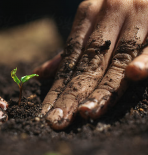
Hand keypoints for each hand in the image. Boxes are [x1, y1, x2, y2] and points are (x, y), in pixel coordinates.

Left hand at [34, 0, 147, 129]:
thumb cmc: (119, 9)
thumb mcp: (93, 20)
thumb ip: (71, 49)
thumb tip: (40, 73)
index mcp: (89, 14)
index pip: (69, 59)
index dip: (57, 87)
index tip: (47, 112)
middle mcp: (109, 14)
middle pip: (88, 64)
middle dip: (72, 96)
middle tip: (58, 121)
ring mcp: (136, 17)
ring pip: (115, 61)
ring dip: (101, 89)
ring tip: (85, 112)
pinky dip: (144, 60)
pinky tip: (133, 74)